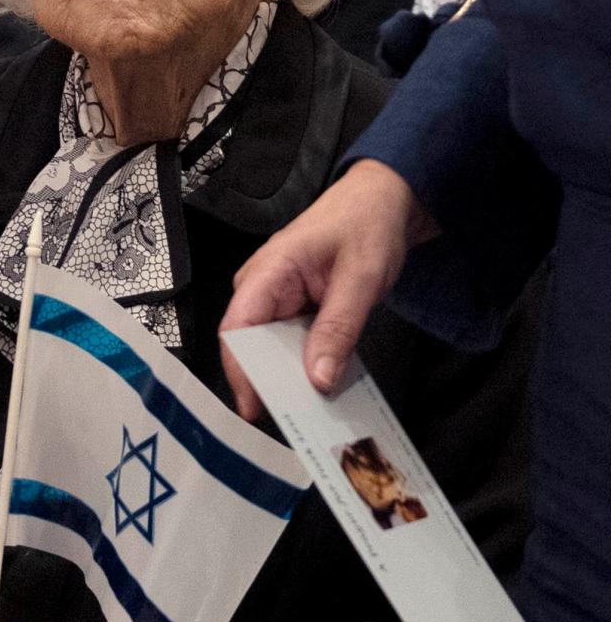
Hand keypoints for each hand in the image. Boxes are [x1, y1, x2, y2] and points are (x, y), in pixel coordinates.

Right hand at [220, 159, 435, 413]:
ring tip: (310, 413)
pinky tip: (321, 388)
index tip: (258, 408)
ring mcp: (275, 297)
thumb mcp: (360, 278)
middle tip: (295, 422)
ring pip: (269, 349)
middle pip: (249, 345)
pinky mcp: (292, 307)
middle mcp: (262, 286)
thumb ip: (338, 329)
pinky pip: (289, 343)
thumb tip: (317, 380)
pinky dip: (303, 365)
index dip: (241, 371)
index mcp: (268, 271)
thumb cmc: (368, 225)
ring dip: (288, 378)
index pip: (237, 328)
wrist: (383, 198)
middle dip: (268, 383)